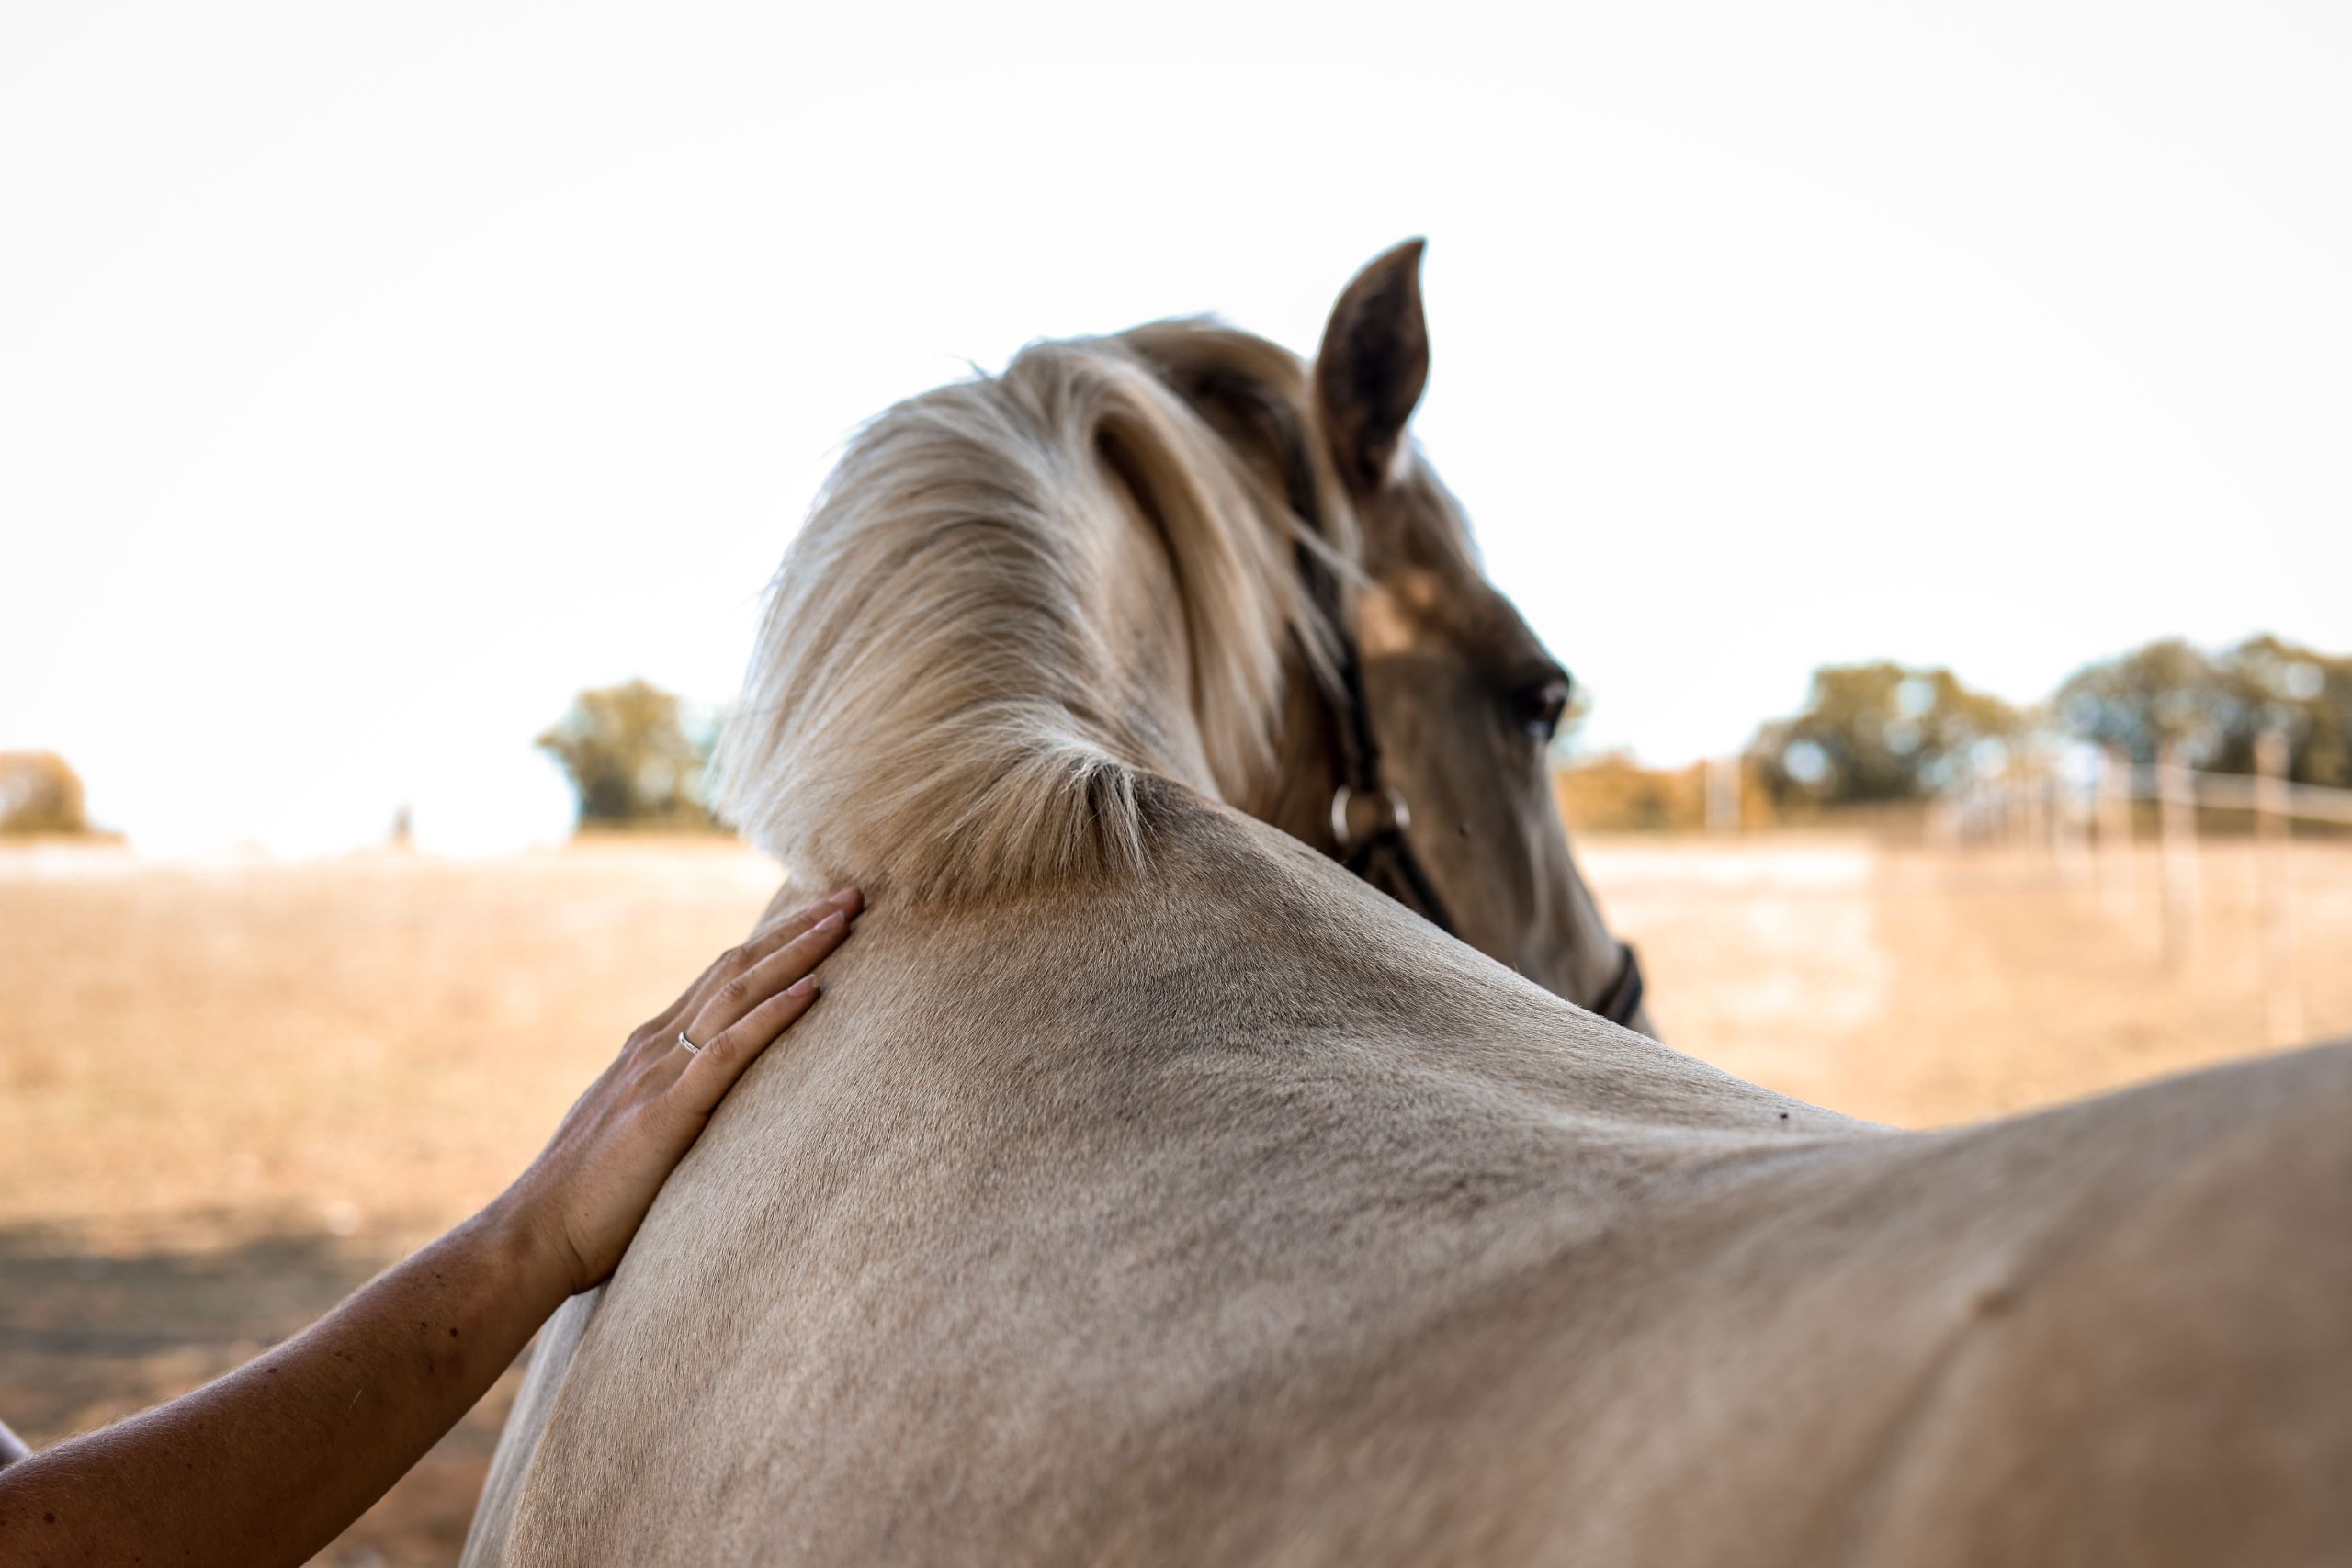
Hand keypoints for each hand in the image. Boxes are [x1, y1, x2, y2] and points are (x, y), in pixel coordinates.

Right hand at [494, 886, 861, 1295]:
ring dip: (796, 953)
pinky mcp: (666, 1113)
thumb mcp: (635, 1133)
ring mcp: (659, 1075)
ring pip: (738, 995)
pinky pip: (728, 1053)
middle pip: (737, 969)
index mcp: (650, 1050)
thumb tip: (705, 1104)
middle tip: (850, 894)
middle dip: (796, 929)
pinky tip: (812, 990)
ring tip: (844, 920)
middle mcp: (655, 1047)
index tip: (819, 914)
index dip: (772, 943)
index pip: (721, 978)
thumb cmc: (588, 1200)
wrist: (534, 1235)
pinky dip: (772, 1016)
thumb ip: (669, 1106)